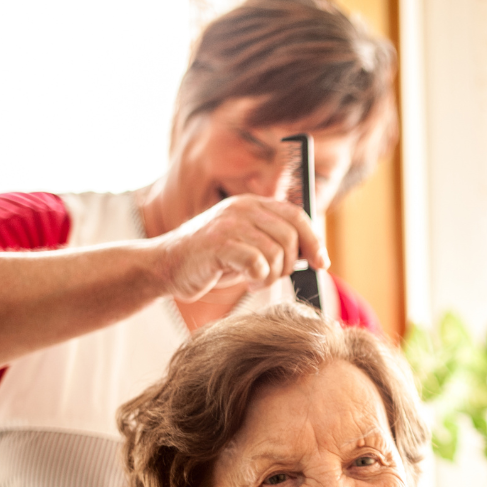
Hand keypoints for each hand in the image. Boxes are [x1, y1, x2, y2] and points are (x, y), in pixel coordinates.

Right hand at [157, 195, 329, 301]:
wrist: (166, 266)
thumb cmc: (211, 261)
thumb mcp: (247, 245)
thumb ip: (275, 243)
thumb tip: (313, 255)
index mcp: (252, 205)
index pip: (297, 216)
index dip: (314, 241)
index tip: (321, 263)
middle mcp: (242, 209)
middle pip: (290, 236)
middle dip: (289, 264)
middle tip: (272, 276)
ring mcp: (229, 224)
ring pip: (276, 252)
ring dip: (272, 275)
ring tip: (256, 280)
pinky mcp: (218, 244)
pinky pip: (257, 263)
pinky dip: (258, 278)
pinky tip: (247, 281)